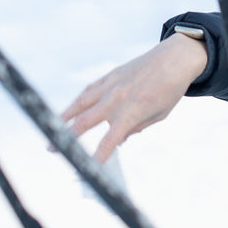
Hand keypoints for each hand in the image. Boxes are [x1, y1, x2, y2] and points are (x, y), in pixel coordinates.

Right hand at [62, 33, 207, 163]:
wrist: (175, 58)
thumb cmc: (170, 89)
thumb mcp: (159, 115)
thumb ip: (137, 128)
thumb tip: (118, 139)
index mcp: (131, 112)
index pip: (109, 140)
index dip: (97, 156)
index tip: (87, 168)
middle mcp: (116, 99)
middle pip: (85, 122)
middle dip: (67, 138)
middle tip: (52, 150)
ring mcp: (110, 85)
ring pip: (80, 103)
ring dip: (64, 117)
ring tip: (52, 128)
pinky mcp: (110, 75)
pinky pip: (89, 90)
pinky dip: (78, 101)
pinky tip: (71, 110)